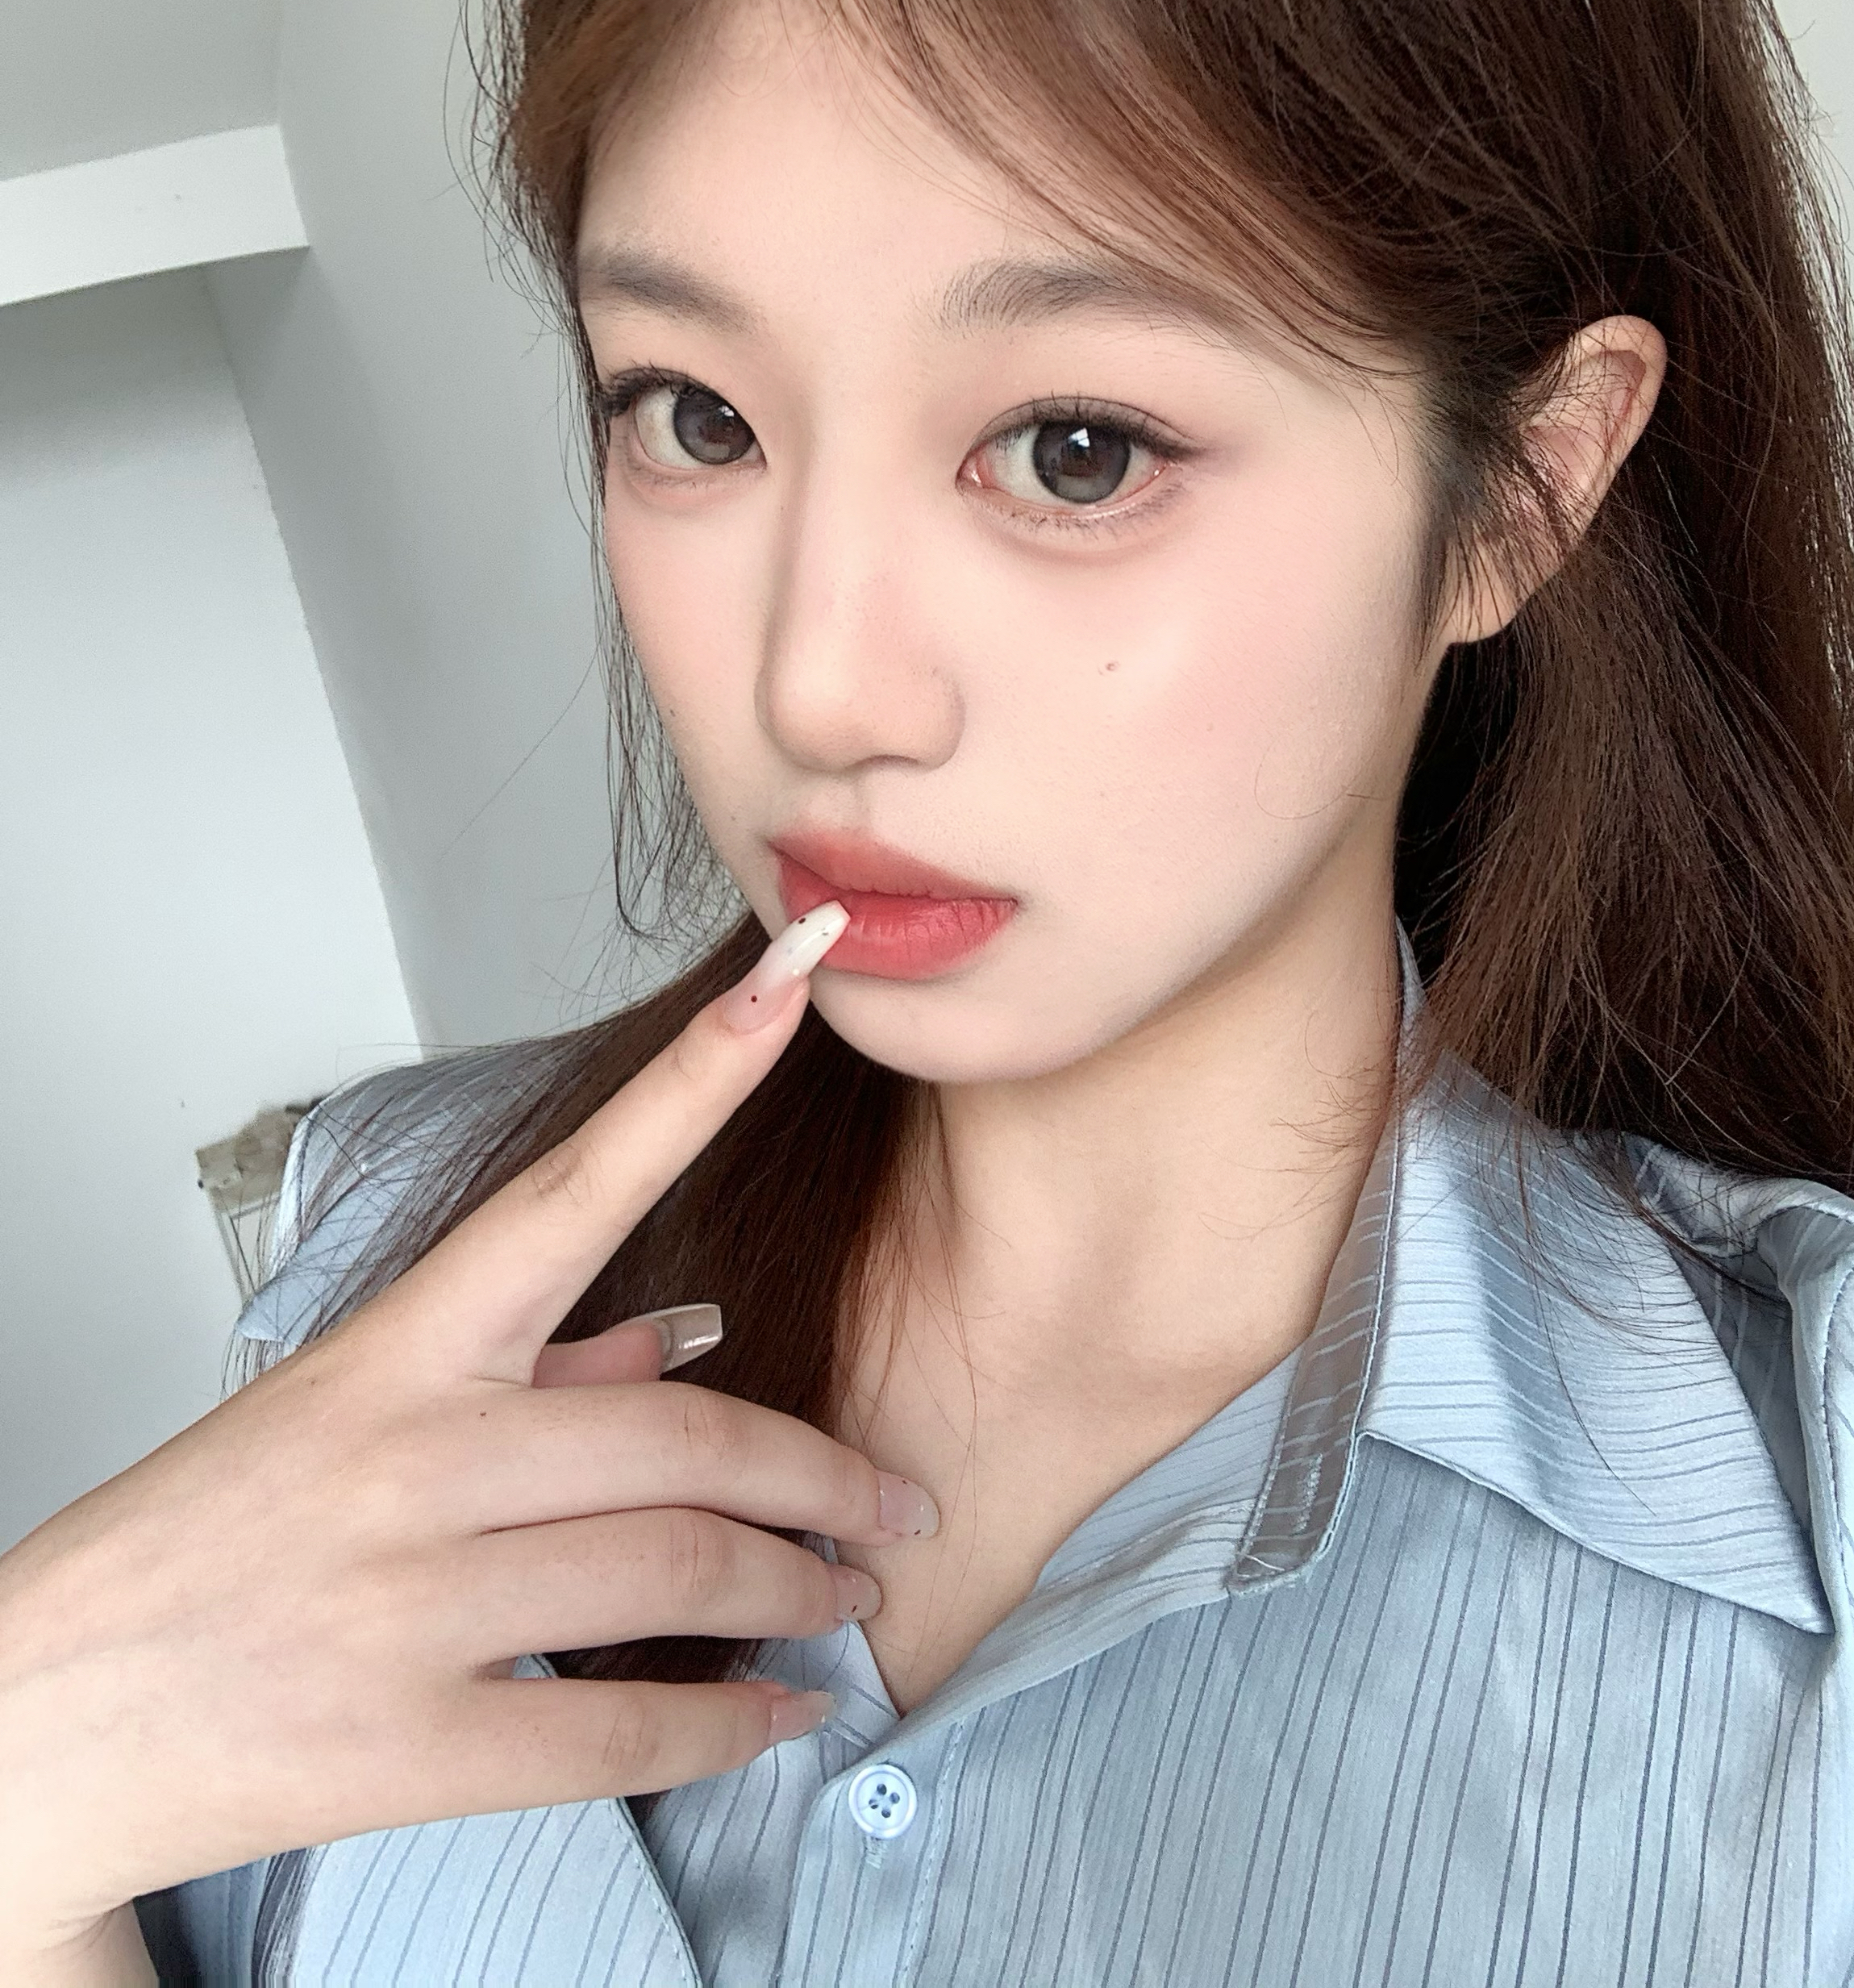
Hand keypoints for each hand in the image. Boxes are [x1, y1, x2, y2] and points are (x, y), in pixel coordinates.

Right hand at [0, 903, 934, 1963]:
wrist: (42, 1714)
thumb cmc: (208, 1540)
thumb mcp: (349, 1408)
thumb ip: (538, 1368)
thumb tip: (693, 1331)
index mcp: (401, 1348)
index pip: (576, 1186)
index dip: (698, 1080)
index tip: (796, 980)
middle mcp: (414, 1453)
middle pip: (687, 1441)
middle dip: (824, 1481)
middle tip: (895, 1510)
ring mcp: (406, 1600)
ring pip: (674, 1572)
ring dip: (797, 1590)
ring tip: (852, 1600)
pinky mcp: (402, 1745)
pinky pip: (615, 1729)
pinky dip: (726, 1726)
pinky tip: (780, 1716)